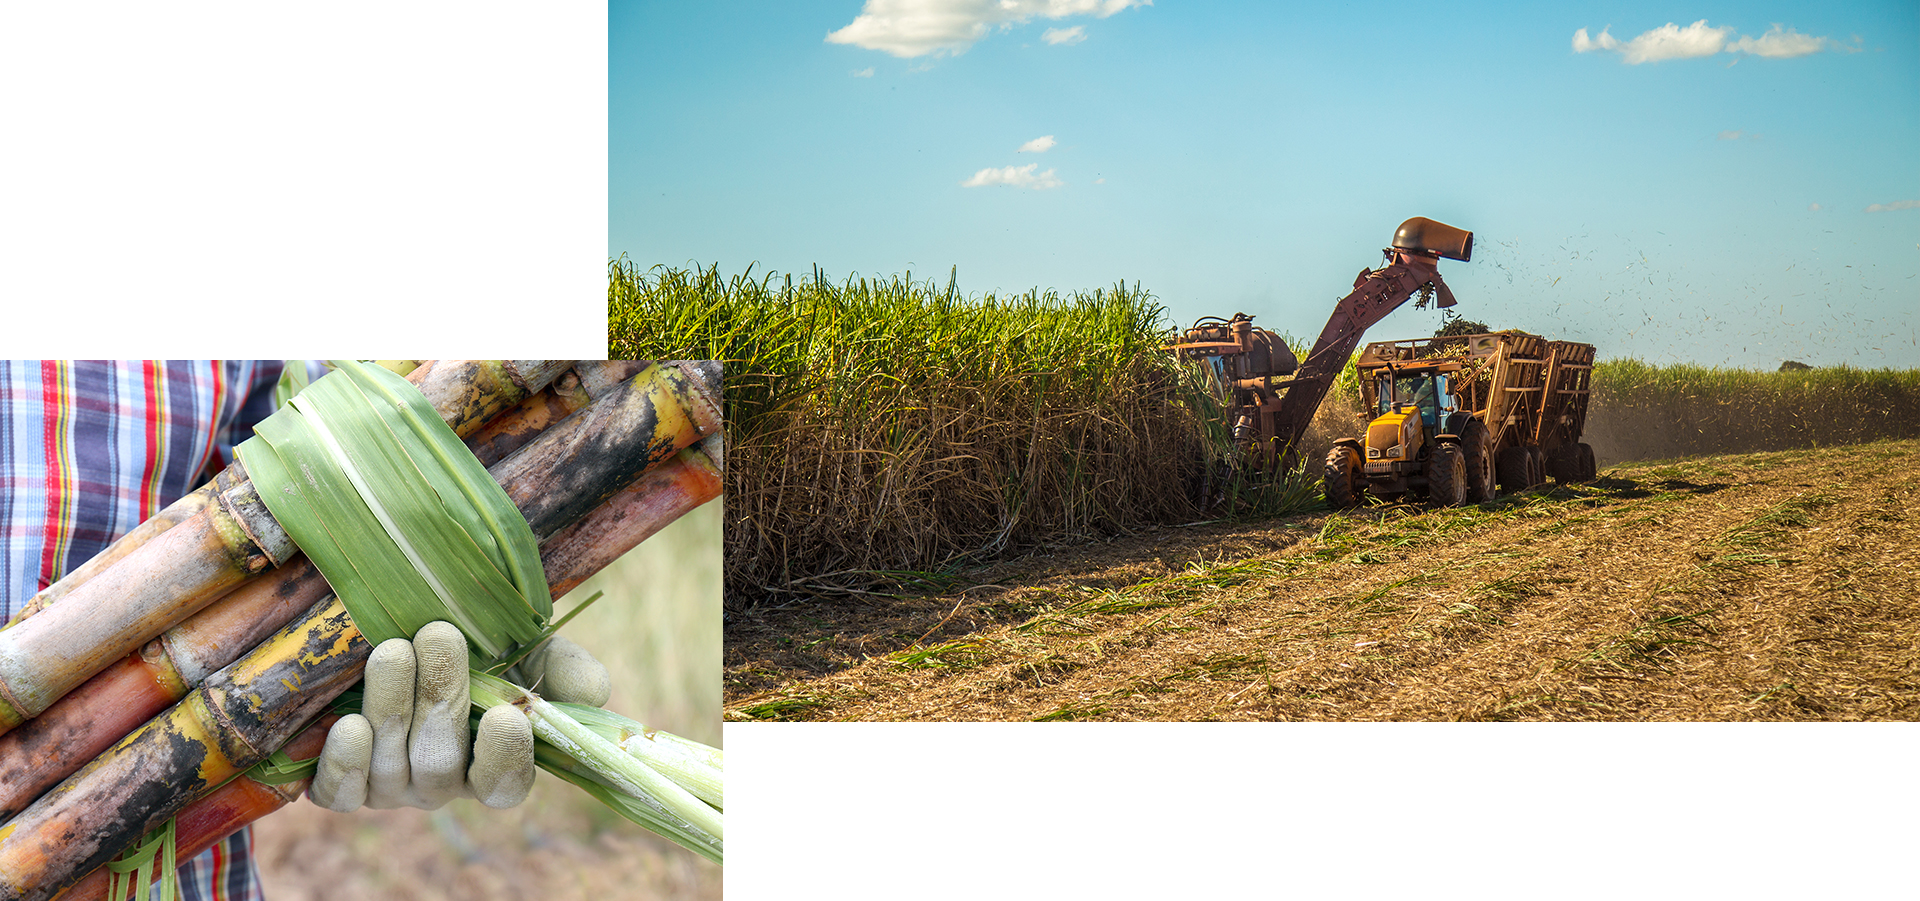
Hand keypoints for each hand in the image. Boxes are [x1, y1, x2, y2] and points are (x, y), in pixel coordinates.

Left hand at [309, 622, 609, 811]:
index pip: (505, 784)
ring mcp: (392, 786)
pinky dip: (346, 763)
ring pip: (392, 765)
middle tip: (439, 636)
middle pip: (442, 765)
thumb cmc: (481, 652)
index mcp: (494, 764)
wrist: (402, 637)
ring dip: (393, 705)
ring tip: (393, 650)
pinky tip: (349, 725)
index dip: (506, 757)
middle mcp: (443, 784)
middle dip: (441, 698)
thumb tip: (594, 689)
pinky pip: (342, 792)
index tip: (508, 713)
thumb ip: (565, 669)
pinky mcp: (345, 783)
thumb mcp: (531, 652)